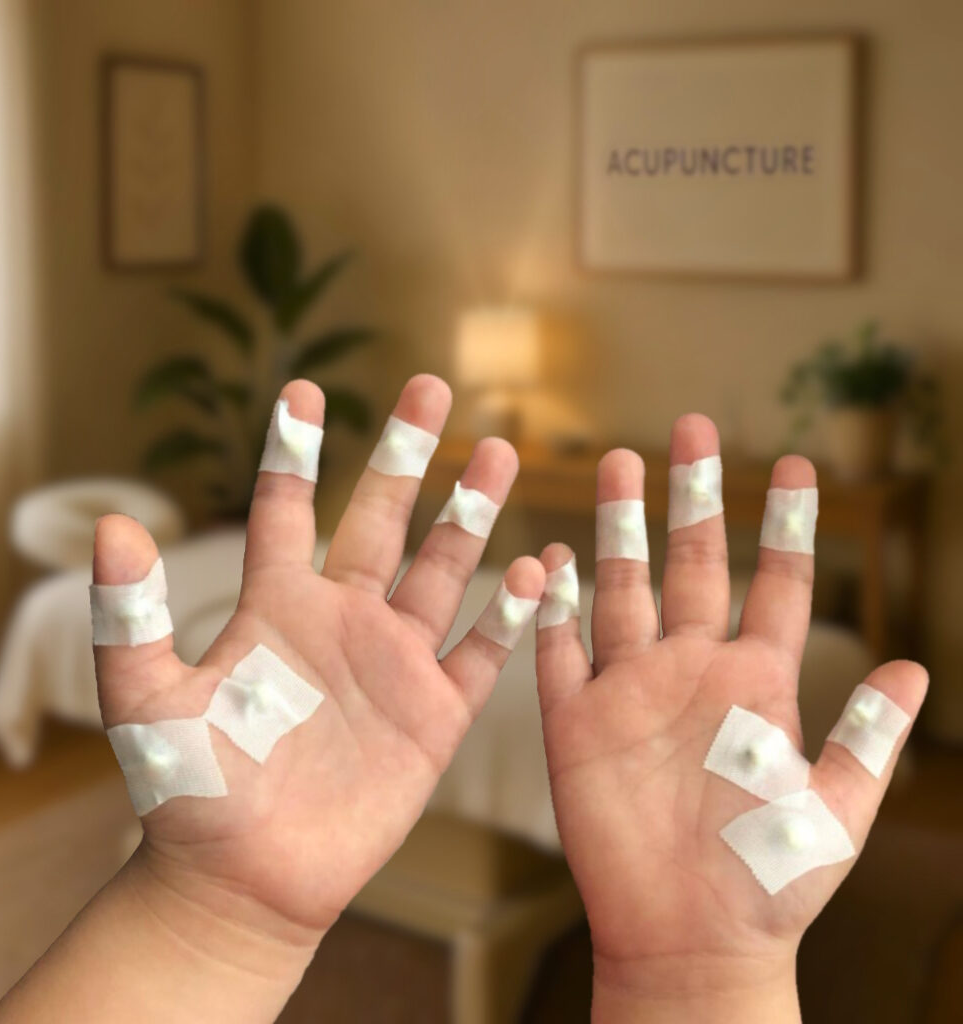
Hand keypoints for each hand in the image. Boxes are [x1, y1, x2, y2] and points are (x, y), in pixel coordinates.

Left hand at [88, 376, 541, 1012]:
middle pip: (383, 518)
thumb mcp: (146, 701)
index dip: (295, 452)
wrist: (244, 880)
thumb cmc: (190, 792)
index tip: (304, 390)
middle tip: (434, 386)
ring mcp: (394, 662)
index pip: (287, 509)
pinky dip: (512, 614)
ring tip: (500, 452)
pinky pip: (482, 651)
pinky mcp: (434, 714)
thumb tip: (113, 526)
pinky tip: (541, 570)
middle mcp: (342, 619)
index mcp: (276, 606)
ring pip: (444, 569)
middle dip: (409, 453)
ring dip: (472, 512)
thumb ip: (130, 617)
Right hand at [535, 415, 926, 1022]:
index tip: (792, 465)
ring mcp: (630, 691)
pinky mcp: (576, 723)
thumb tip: (918, 666)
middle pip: (692, 564)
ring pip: (621, 588)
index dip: (785, 524)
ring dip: (617, 528)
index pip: (776, 585)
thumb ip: (869, 737)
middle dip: (691, 495)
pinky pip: (558, 651)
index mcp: (756, 684)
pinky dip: (551, 607)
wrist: (689, 937)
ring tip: (617, 464)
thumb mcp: (836, 810)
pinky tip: (549, 561)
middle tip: (688, 429)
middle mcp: (691, 672)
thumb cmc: (767, 883)